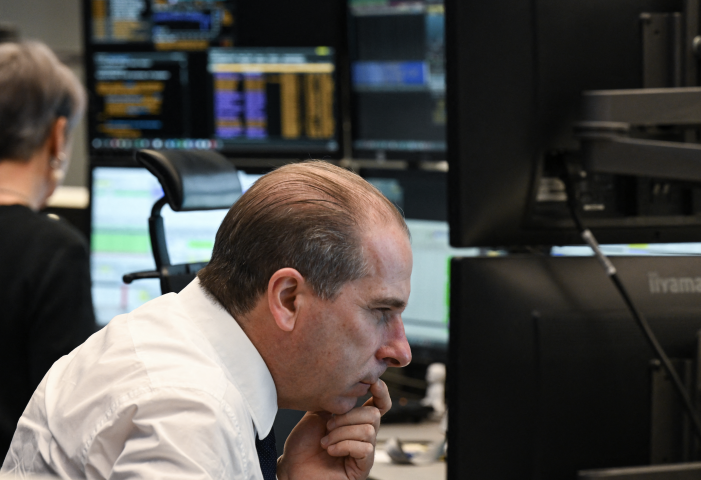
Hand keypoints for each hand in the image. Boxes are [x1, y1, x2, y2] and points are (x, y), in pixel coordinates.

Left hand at [276, 380, 390, 479]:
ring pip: (368, 431)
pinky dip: (344, 446)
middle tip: (328, 426)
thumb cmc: (302, 445)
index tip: (373, 383)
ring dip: (342, 433)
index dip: (381, 392)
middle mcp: (362, 436)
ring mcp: (364, 453)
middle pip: (374, 414)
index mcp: (355, 421)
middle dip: (349, 417)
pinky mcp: (362, 468)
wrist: (292, 468)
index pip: (379, 404)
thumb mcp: (318, 414)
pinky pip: (365, 449)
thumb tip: (350, 386)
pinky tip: (331, 450)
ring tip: (326, 441)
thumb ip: (336, 400)